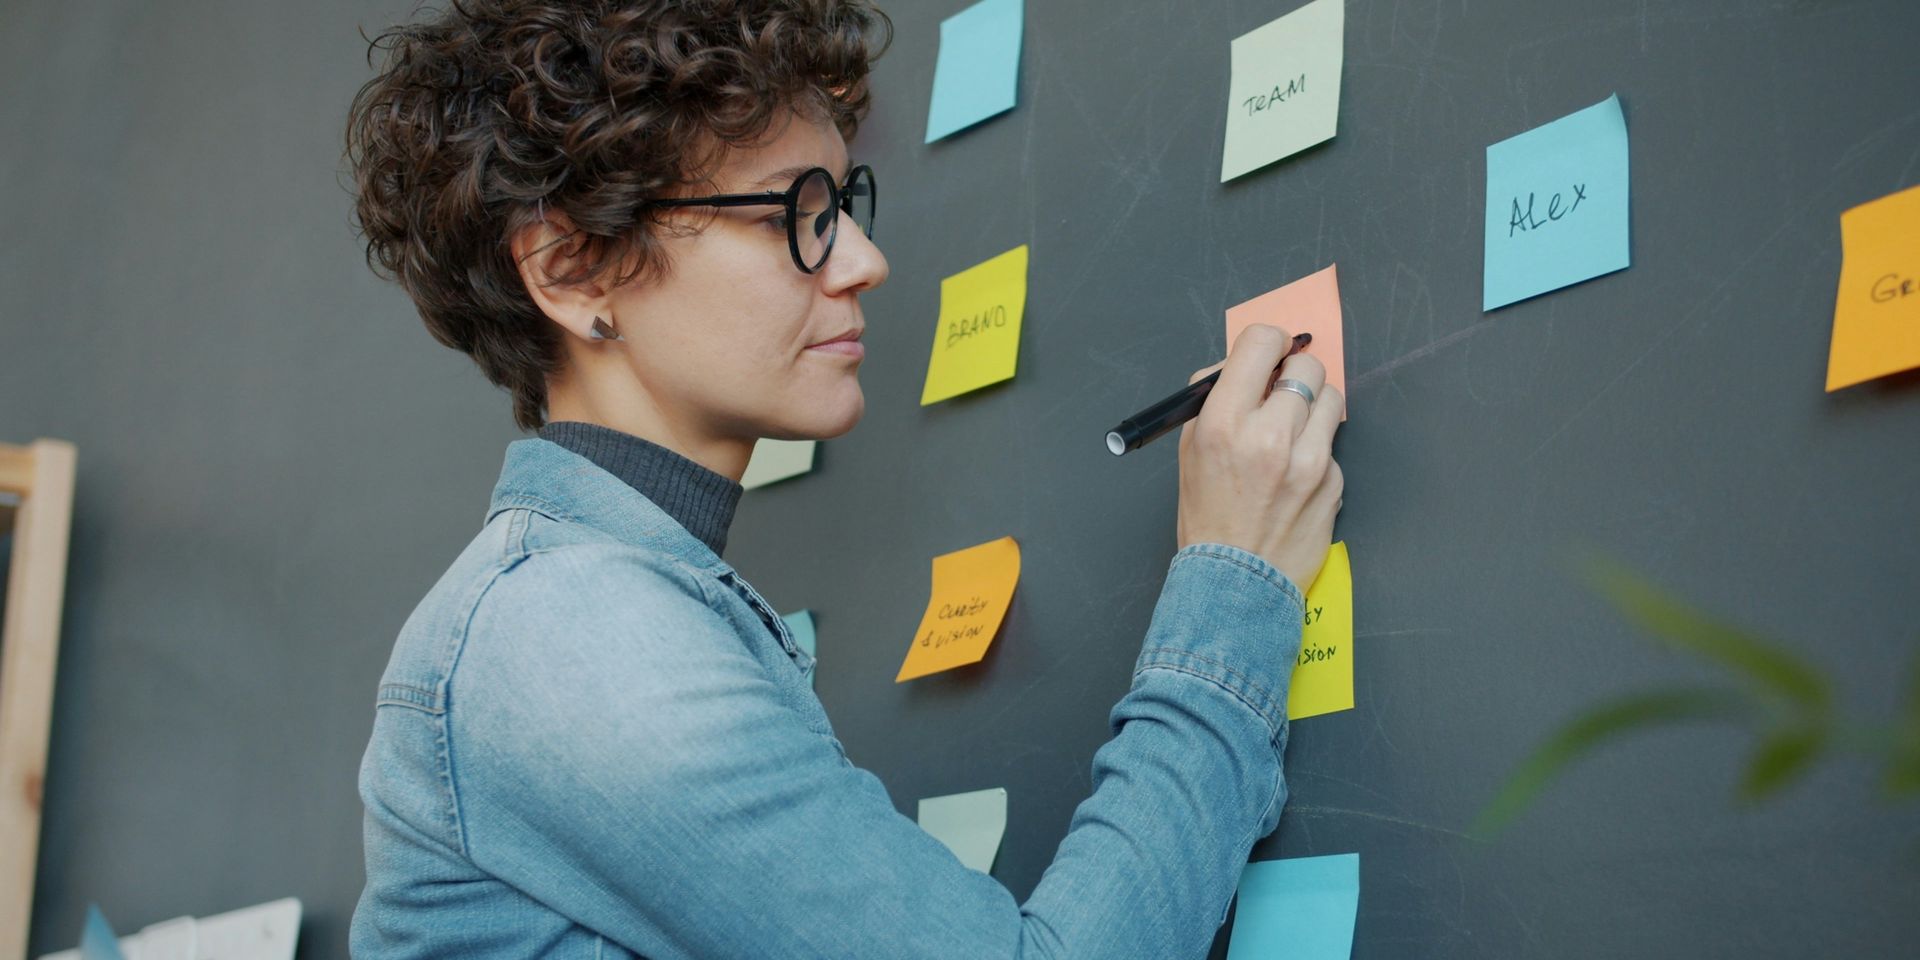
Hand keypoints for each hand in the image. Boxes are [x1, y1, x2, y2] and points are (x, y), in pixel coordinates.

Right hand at [1175, 323, 1345, 592]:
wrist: (1234, 582)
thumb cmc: (1208, 518)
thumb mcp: (1190, 451)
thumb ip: (1214, 401)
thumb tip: (1242, 366)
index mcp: (1224, 423)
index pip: (1260, 343)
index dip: (1268, 341)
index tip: (1270, 351)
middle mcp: (1269, 436)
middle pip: (1305, 365)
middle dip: (1295, 372)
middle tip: (1285, 390)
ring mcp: (1308, 461)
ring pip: (1331, 398)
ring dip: (1314, 407)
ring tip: (1294, 431)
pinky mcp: (1333, 482)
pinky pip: (1333, 446)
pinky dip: (1318, 452)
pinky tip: (1296, 476)